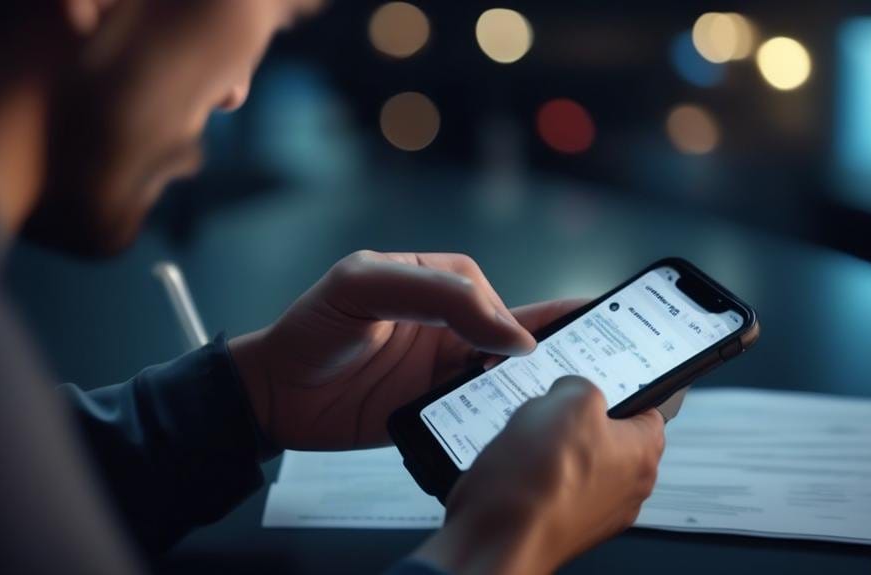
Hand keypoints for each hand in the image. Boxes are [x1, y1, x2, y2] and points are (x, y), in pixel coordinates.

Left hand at [229, 250, 586, 449]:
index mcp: (433, 280)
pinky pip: (482, 406)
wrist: (275, 398)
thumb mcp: (363, 286)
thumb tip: (508, 332)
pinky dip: (506, 414)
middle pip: (510, 328)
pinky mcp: (437, 404)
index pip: (487, 291)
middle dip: (551, 341)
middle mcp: (445, 321)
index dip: (508, 316)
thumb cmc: (312, 329)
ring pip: (504, 369)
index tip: (523, 346)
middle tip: (595, 358)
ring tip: (571, 397)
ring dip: (533, 382)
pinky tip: (524, 426)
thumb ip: (435, 294)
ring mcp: (442, 364)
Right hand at [414, 376, 664, 574]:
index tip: (599, 381)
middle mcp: (626, 490)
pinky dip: (530, 474)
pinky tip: (512, 466)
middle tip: (551, 408)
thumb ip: (581, 386)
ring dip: (548, 447)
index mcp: (643, 455)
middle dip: (574, 419)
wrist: (497, 538)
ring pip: (572, 461)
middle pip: (605, 436)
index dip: (622, 390)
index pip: (648, 410)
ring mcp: (592, 512)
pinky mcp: (559, 525)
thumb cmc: (540, 480)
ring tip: (525, 440)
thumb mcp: (569, 397)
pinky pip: (548, 486)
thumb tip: (572, 392)